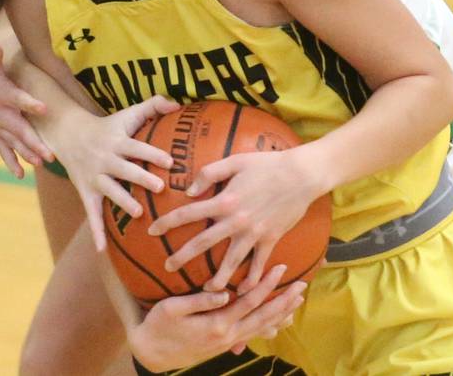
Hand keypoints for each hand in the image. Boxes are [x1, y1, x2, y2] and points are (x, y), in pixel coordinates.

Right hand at [0, 43, 53, 178]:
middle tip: (50, 155)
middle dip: (34, 143)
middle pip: (20, 130)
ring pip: (14, 143)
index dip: (30, 103)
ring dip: (28, 154)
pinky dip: (11, 162)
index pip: (18, 98)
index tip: (44, 108)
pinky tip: (20, 175)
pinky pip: (3, 150)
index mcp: (2, 94)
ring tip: (42, 164)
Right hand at [57, 96, 180, 250]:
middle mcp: (106, 159)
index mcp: (118, 141)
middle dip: (141, 178)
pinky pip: (91, 212)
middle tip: (159, 187)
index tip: (170, 160)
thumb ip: (154, 105)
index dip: (152, 153)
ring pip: (109, 190)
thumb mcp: (129, 113)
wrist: (69, 133)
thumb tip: (178, 104)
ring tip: (138, 213)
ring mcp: (95, 177)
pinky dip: (95, 231)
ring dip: (122, 202)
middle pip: (125, 169)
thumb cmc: (109, 125)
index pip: (137, 147)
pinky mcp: (86, 192)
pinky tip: (102, 250)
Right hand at [128, 264, 305, 371]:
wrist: (152, 354)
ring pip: (261, 328)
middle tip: (302, 286)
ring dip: (280, 314)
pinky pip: (252, 334)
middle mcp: (228, 336)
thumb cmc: (159, 326)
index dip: (266, 284)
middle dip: (284, 301)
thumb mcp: (172, 309)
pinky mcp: (224, 344)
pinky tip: (278, 323)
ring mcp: (228, 342)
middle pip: (263, 317)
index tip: (280, 267)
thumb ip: (199, 302)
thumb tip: (224, 292)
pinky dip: (268, 327)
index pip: (249, 302)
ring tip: (297, 302)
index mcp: (217, 324)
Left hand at [148, 148, 319, 292]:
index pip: (189, 212)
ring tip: (205, 290)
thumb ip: (210, 173)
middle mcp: (236, 220)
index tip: (152, 230)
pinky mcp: (270, 239)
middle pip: (203, 242)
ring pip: (231, 261)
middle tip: (167, 266)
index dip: (168, 222)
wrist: (300, 175)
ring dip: (217, 277)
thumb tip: (190, 190)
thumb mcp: (235, 161)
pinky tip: (244, 290)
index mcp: (224, 200)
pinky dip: (252, 279)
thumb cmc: (265, 164)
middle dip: (183, 256)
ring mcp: (254, 233)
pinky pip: (259, 264)